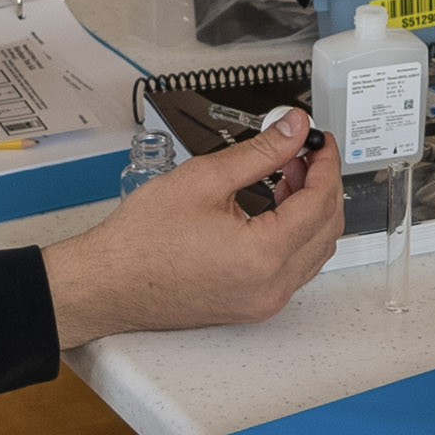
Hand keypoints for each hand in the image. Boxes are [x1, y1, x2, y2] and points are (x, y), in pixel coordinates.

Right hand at [44, 108, 344, 345]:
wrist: (108, 283)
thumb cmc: (141, 239)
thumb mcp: (204, 179)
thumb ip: (260, 152)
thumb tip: (292, 128)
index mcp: (263, 255)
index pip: (319, 202)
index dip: (325, 164)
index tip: (318, 140)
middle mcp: (271, 286)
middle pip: (326, 229)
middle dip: (323, 185)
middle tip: (304, 153)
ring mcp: (264, 302)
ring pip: (314, 251)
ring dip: (311, 211)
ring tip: (287, 176)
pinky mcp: (252, 306)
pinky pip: (294, 268)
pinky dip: (295, 236)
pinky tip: (275, 209)